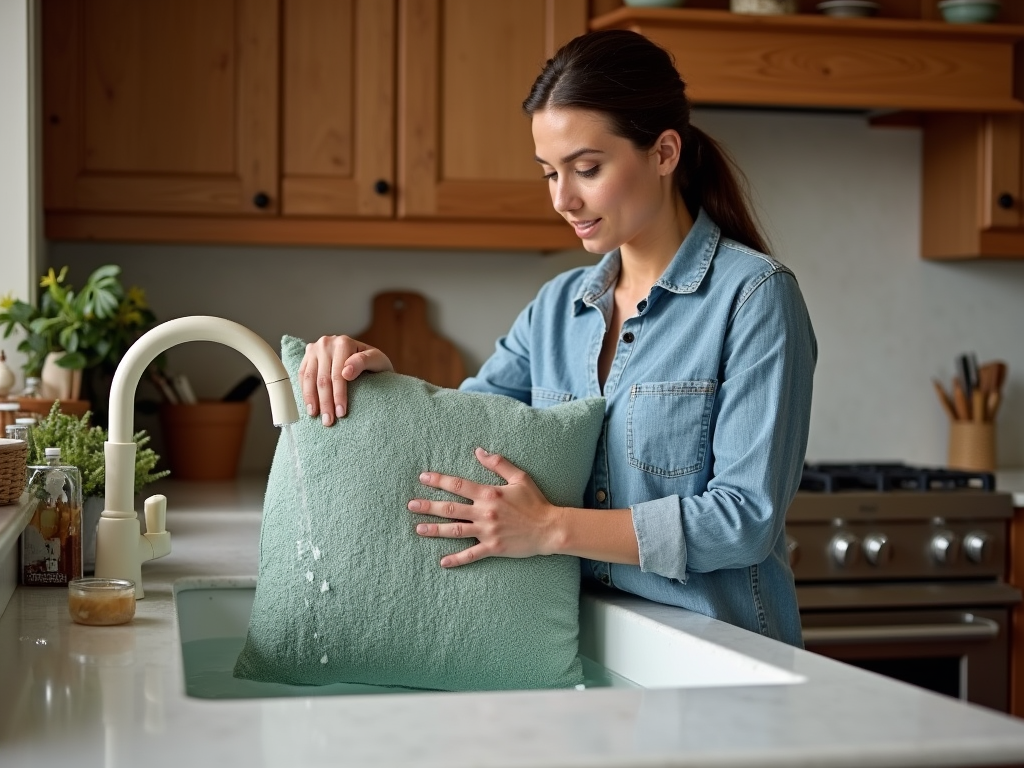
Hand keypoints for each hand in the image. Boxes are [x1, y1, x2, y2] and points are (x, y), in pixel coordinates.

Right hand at [299, 335, 392, 424]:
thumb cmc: (374, 362)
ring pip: (309, 378)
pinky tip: (309, 405)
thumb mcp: (377, 360)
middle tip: (328, 421)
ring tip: (315, 416)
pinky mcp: (307, 356)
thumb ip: (364, 362)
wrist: (367, 358)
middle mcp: (326, 343)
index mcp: (343, 343)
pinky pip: (301, 376)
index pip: (337, 374)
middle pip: (322, 378)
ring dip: (311, 400)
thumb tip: (346, 372)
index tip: (341, 413)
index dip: (338, 395)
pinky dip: (304, 392)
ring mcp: (314, 349)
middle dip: (325, 402)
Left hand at [408, 448, 563, 566]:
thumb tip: (478, 451)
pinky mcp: (493, 547)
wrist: (550, 528)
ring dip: (435, 530)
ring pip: (455, 531)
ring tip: (418, 528)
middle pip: (450, 508)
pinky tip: (442, 562)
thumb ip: (498, 463)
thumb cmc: (535, 501)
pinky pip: (471, 554)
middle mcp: (485, 512)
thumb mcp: (519, 477)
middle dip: (428, 506)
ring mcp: (488, 531)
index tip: (423, 478)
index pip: (458, 485)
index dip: (439, 481)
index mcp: (490, 494)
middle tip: (411, 505)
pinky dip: (456, 559)